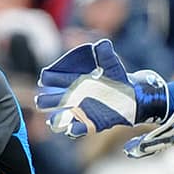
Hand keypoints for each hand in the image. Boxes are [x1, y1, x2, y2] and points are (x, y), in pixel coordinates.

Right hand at [35, 38, 170, 137]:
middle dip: (48, 100)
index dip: (51, 78)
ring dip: (58, 118)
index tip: (44, 77)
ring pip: (65, 115)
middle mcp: (78, 97)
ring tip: (52, 120)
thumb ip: (106, 55)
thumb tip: (102, 44)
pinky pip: (81, 128)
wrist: (133, 97)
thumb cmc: (119, 79)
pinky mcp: (93, 123)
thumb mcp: (113, 65)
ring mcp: (84, 111)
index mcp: (79, 81)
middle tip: (39, 100)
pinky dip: (75, 129)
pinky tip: (71, 129)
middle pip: (58, 99)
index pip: (60, 79)